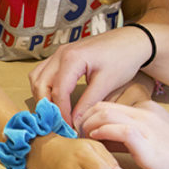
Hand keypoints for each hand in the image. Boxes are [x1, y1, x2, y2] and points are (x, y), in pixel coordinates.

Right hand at [29, 27, 150, 125]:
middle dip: (46, 105)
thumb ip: (88, 102)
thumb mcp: (107, 83)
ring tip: (54, 112)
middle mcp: (60, 54)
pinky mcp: (61, 55)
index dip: (61, 112)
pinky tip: (54, 98)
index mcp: (71, 59)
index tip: (68, 128)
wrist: (131, 41)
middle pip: (40, 84)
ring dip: (42, 96)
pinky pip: (43, 72)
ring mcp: (58, 53)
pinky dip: (44, 87)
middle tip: (56, 123)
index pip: (58, 91)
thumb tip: (75, 122)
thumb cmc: (123, 59)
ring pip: (36, 77)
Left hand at [81, 101, 168, 168]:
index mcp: (146, 108)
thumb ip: (123, 134)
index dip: (90, 114)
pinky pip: (118, 129)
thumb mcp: (148, 138)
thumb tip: (98, 137)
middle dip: (84, 117)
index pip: (108, 104)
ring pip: (105, 113)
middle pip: (102, 106)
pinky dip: (102, 132)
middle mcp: (145, 112)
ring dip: (88, 124)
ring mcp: (146, 125)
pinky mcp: (146, 142)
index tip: (83, 127)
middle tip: (78, 131)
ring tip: (84, 137)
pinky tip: (96, 139)